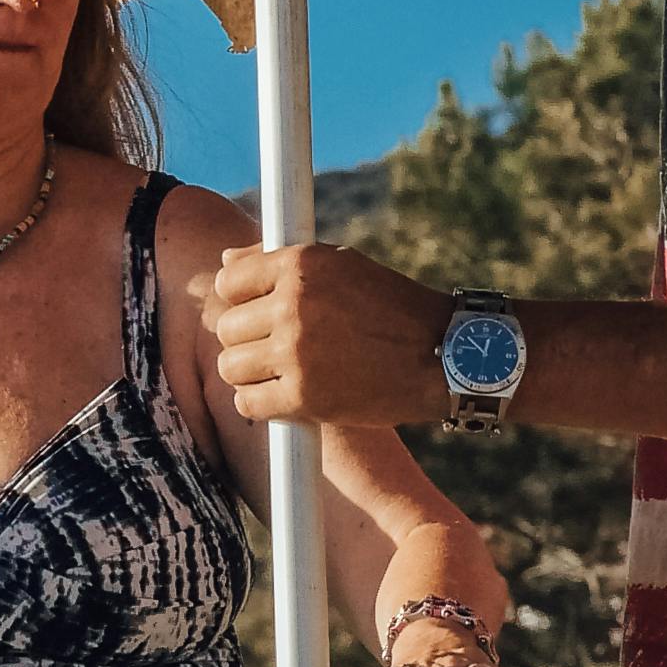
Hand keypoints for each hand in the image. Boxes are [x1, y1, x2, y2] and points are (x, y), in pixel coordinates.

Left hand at [206, 237, 447, 428]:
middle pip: (227, 328)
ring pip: (231, 367)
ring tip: (282, 373)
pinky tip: (286, 396)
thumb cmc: (393, 309)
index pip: (229, 282)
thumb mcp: (342, 266)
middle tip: (279, 348)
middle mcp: (294, 305)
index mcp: (302, 265)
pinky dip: (261, 404)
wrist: (442, 356)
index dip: (242, 300)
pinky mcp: (303, 397)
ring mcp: (296, 353)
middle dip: (248, 340)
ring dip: (251, 374)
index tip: (262, 313)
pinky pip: (248, 403)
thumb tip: (224, 262)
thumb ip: (281, 263)